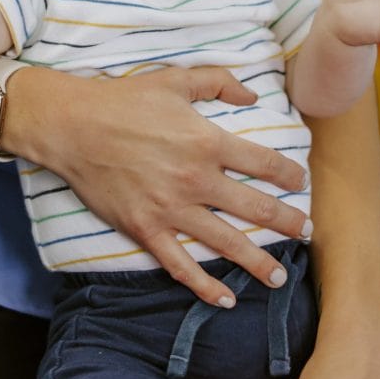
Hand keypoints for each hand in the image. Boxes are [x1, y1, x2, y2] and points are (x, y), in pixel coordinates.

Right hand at [7, 65, 312, 307]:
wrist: (72, 126)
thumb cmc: (123, 100)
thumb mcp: (175, 79)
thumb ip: (218, 82)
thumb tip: (252, 96)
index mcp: (207, 141)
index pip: (263, 163)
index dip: (289, 175)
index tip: (301, 183)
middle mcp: (196, 179)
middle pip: (256, 208)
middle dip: (287, 222)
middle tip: (306, 232)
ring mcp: (171, 209)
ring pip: (226, 243)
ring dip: (258, 262)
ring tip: (280, 276)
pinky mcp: (145, 229)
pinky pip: (180, 265)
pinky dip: (204, 286)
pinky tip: (225, 299)